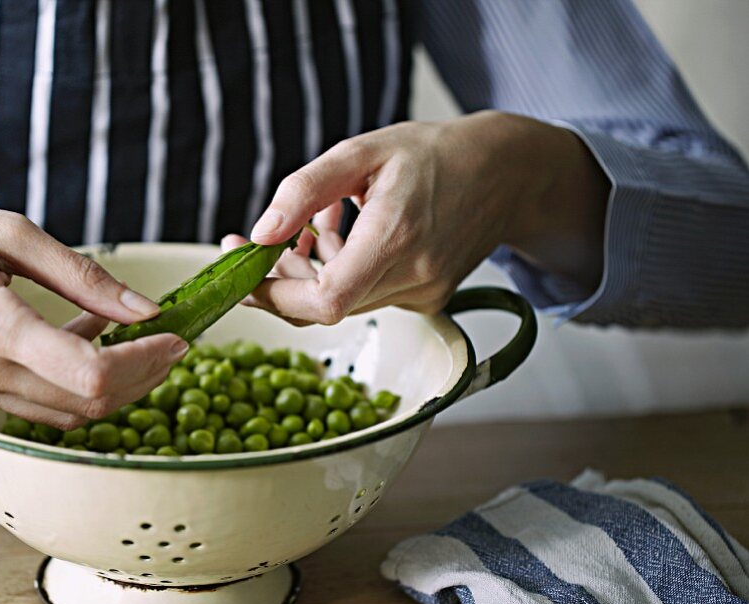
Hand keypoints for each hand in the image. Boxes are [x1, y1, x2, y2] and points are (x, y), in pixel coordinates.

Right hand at [0, 193, 187, 427]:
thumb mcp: (8, 232)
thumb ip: (83, 275)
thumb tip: (144, 308)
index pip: (91, 375)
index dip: (146, 362)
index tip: (175, 335)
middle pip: (88, 405)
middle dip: (143, 378)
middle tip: (170, 341)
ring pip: (67, 416)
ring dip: (115, 388)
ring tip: (139, 343)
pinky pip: (38, 407)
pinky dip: (76, 386)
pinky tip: (90, 344)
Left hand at [230, 111, 608, 322]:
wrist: (505, 173)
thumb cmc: (433, 154)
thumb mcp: (362, 151)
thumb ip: (305, 190)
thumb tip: (259, 233)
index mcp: (396, 236)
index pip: (325, 300)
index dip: (275, 297)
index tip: (244, 274)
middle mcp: (413, 276)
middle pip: (324, 306)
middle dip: (280, 282)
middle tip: (251, 246)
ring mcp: (423, 294)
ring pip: (342, 303)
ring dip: (309, 274)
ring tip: (307, 229)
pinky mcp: (426, 300)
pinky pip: (365, 296)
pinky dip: (341, 273)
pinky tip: (341, 236)